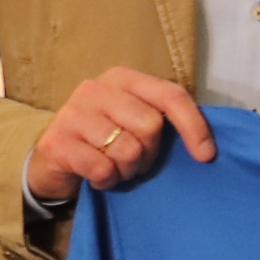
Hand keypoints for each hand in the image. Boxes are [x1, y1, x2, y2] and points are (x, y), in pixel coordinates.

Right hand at [27, 68, 213, 202]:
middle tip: (134, 161)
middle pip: (150, 125)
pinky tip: (96, 177)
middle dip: (150, 153)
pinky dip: (106, 181)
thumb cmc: (105, 142)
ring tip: (114, 167)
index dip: (194, 126)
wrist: (54, 162)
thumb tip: (205, 146)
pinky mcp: (57, 141)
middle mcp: (95, 88)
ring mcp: (72, 113)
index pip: (171, 95)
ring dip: (127, 170)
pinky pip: (102, 169)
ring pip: (128, 150)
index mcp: (122, 78)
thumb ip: (163, 120)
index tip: (205, 156)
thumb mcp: (135, 123)